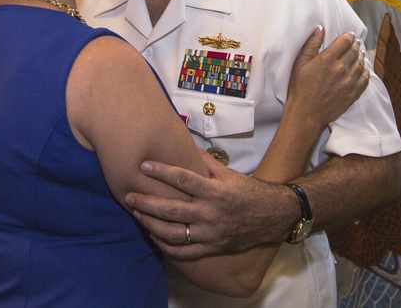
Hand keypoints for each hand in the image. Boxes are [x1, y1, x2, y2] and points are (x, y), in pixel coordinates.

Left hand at [125, 151, 292, 259]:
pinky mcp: (211, 248)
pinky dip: (165, 245)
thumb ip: (204, 162)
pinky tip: (153, 235)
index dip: (160, 171)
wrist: (270, 216)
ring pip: (172, 233)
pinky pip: (183, 251)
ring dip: (150, 224)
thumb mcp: (228, 173)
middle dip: (146, 202)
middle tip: (129, 196)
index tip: (143, 166)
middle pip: (170, 209)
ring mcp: (210, 234)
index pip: (182, 179)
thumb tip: (183, 147)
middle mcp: (210, 214)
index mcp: (215, 191)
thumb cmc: (248, 192)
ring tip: (137, 215)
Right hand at [285, 27, 368, 133]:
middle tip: (356, 42)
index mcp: (327, 59)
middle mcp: (341, 68)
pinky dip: (366, 71)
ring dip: (361, 56)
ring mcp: (349, 81)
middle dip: (356, 44)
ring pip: (361, 63)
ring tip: (360, 53)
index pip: (345, 41)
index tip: (349, 35)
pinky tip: (363, 68)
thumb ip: (311, 44)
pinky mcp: (353, 93)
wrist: (306, 114)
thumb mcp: (300, 63)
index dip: (349, 36)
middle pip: (354, 51)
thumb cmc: (300, 88)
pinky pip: (365, 78)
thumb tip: (320, 28)